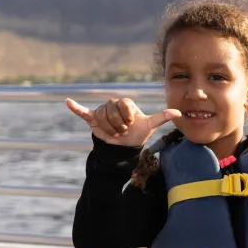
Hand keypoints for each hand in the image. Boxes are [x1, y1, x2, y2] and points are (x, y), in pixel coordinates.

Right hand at [66, 97, 180, 146]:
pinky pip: (83, 112)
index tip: (130, 124)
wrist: (124, 146)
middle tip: (122, 131)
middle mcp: (113, 103)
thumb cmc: (138, 133)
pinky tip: (68, 101)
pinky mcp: (92, 118)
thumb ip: (162, 117)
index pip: (123, 105)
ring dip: (109, 129)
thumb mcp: (150, 125)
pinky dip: (75, 107)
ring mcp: (102, 111)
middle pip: (112, 111)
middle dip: (118, 125)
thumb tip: (179, 112)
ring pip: (102, 117)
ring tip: (115, 133)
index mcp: (125, 102)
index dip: (126, 117)